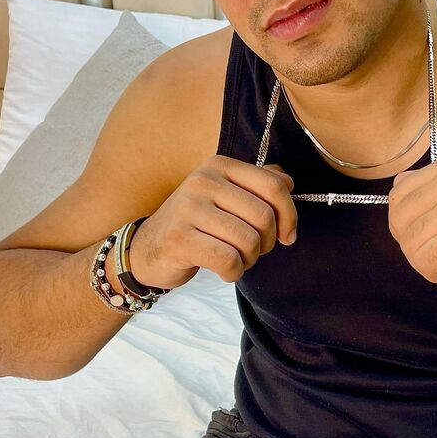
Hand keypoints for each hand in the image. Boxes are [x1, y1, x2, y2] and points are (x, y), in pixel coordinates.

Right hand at [127, 156, 297, 290]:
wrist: (147, 250)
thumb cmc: (196, 225)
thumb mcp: (225, 197)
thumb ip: (258, 186)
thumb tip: (289, 183)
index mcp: (219, 166)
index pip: (273, 186)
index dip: (289, 215)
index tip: (287, 235)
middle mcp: (203, 180)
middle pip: (264, 216)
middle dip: (267, 242)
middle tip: (253, 251)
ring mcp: (188, 207)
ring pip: (248, 240)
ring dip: (249, 260)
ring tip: (236, 260)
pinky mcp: (178, 238)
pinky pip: (228, 260)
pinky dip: (234, 272)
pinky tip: (225, 270)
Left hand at [388, 153, 436, 288]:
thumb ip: (434, 187)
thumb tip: (398, 185)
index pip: (398, 194)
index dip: (405, 224)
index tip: (429, 235)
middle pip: (399, 219)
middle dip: (412, 245)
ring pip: (410, 243)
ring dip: (426, 262)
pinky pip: (425, 260)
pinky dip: (436, 274)